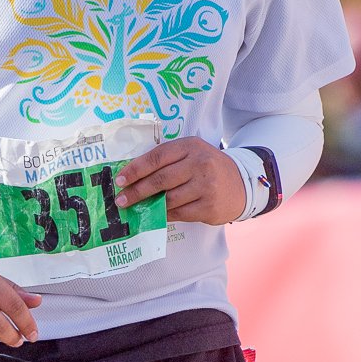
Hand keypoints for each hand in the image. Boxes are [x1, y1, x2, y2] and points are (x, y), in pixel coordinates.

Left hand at [114, 138, 246, 224]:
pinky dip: (165, 215)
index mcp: (191, 146)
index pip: (157, 157)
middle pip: (160, 179)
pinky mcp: (209, 206)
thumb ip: (167, 160)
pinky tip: (156, 215)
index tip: (120, 180)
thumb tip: (133, 176)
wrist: (241, 184)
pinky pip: (179, 213)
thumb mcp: (191, 154)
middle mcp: (200, 164)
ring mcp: (206, 186)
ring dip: (149, 205)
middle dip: (137, 191)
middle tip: (121, 199)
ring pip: (168, 199)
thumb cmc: (207, 168)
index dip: (135, 169)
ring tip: (136, 208)